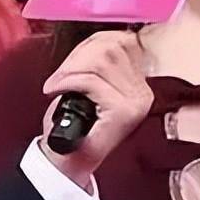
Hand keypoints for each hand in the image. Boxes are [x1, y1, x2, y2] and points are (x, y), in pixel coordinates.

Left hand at [38, 31, 151, 186]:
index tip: (71, 61)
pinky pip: (91, 81)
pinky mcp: (123, 112)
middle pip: (112, 46)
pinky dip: (67, 81)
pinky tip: (55, 90)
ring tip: (57, 84)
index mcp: (140, 83)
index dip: (90, 44)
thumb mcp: (88, 85)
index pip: (123, 41)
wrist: (68, 161)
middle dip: (77, 56)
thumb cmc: (73, 123)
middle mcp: (144, 92)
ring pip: (101, 60)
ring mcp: (136, 102)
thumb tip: (94, 38)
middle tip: (59, 76)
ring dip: (70, 69)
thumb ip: (96, 62)